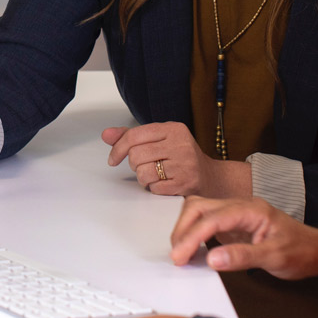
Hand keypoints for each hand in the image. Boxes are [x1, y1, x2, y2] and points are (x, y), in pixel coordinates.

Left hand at [103, 122, 246, 196]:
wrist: (212, 178)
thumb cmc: (181, 157)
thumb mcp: (160, 140)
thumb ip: (132, 137)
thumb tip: (106, 135)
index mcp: (173, 128)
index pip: (134, 135)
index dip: (118, 148)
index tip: (113, 159)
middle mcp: (181, 144)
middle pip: (136, 155)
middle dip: (134, 165)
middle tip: (144, 167)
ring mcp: (185, 164)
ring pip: (143, 173)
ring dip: (143, 178)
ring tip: (154, 176)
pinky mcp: (185, 184)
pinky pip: (154, 188)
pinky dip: (154, 188)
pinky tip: (163, 184)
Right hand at [170, 196, 317, 279]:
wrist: (317, 250)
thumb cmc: (301, 251)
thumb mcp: (275, 258)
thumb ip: (243, 257)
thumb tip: (212, 259)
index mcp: (251, 209)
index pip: (212, 218)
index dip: (192, 236)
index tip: (180, 256)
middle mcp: (240, 206)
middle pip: (199, 206)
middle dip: (183, 229)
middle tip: (177, 256)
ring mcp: (236, 212)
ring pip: (200, 210)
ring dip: (186, 228)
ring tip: (181, 252)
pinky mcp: (233, 222)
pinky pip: (207, 221)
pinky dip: (194, 232)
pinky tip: (192, 248)